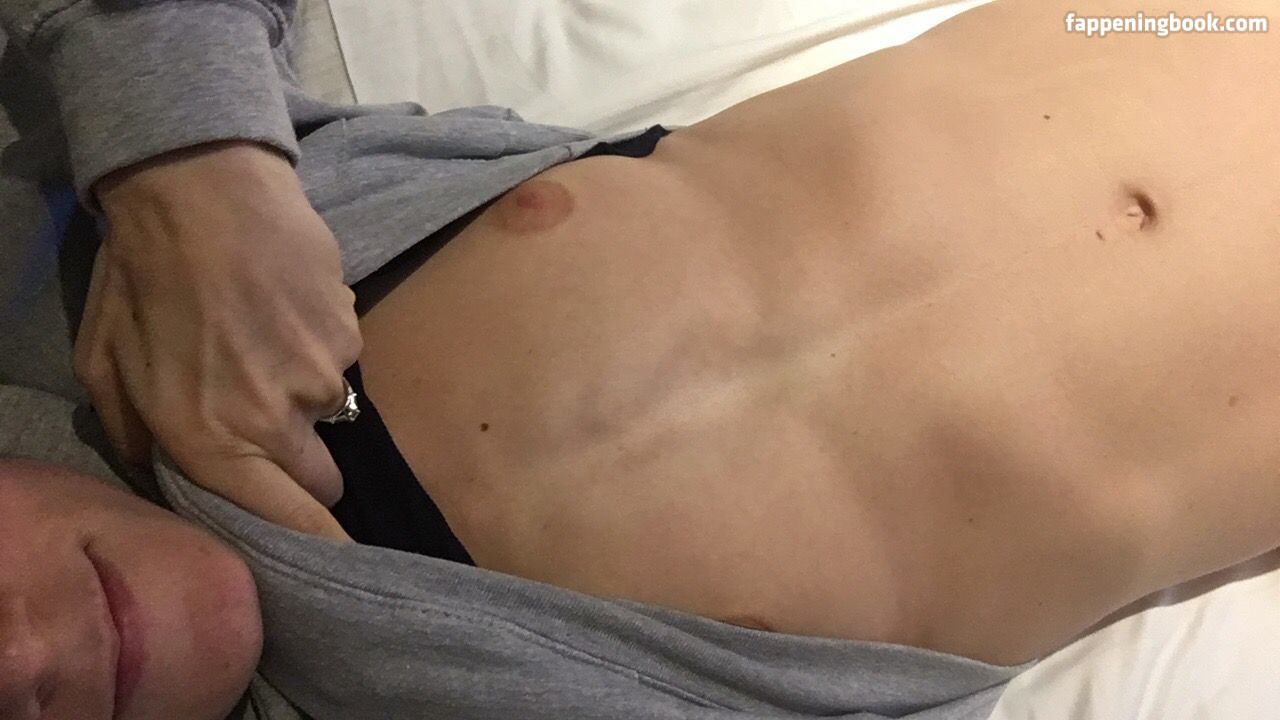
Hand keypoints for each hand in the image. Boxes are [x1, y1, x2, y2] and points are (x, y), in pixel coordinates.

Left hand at [76, 141, 359, 539]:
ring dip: (303, 392)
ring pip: (330, 411)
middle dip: (301, 462)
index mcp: (212, 441)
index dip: (316, 544)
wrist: (199, 188)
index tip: (327, 553)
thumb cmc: (140, 280)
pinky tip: (282, 306)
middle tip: (263, 414)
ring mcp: (323, 375)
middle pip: (321, 479)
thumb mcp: (103, 365)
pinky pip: (341, 359)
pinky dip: (317, 345)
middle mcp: (277, 421)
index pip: (291, 523)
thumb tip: (163, 473)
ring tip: (262, 337)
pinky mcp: (350, 331)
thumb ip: (133, 437)